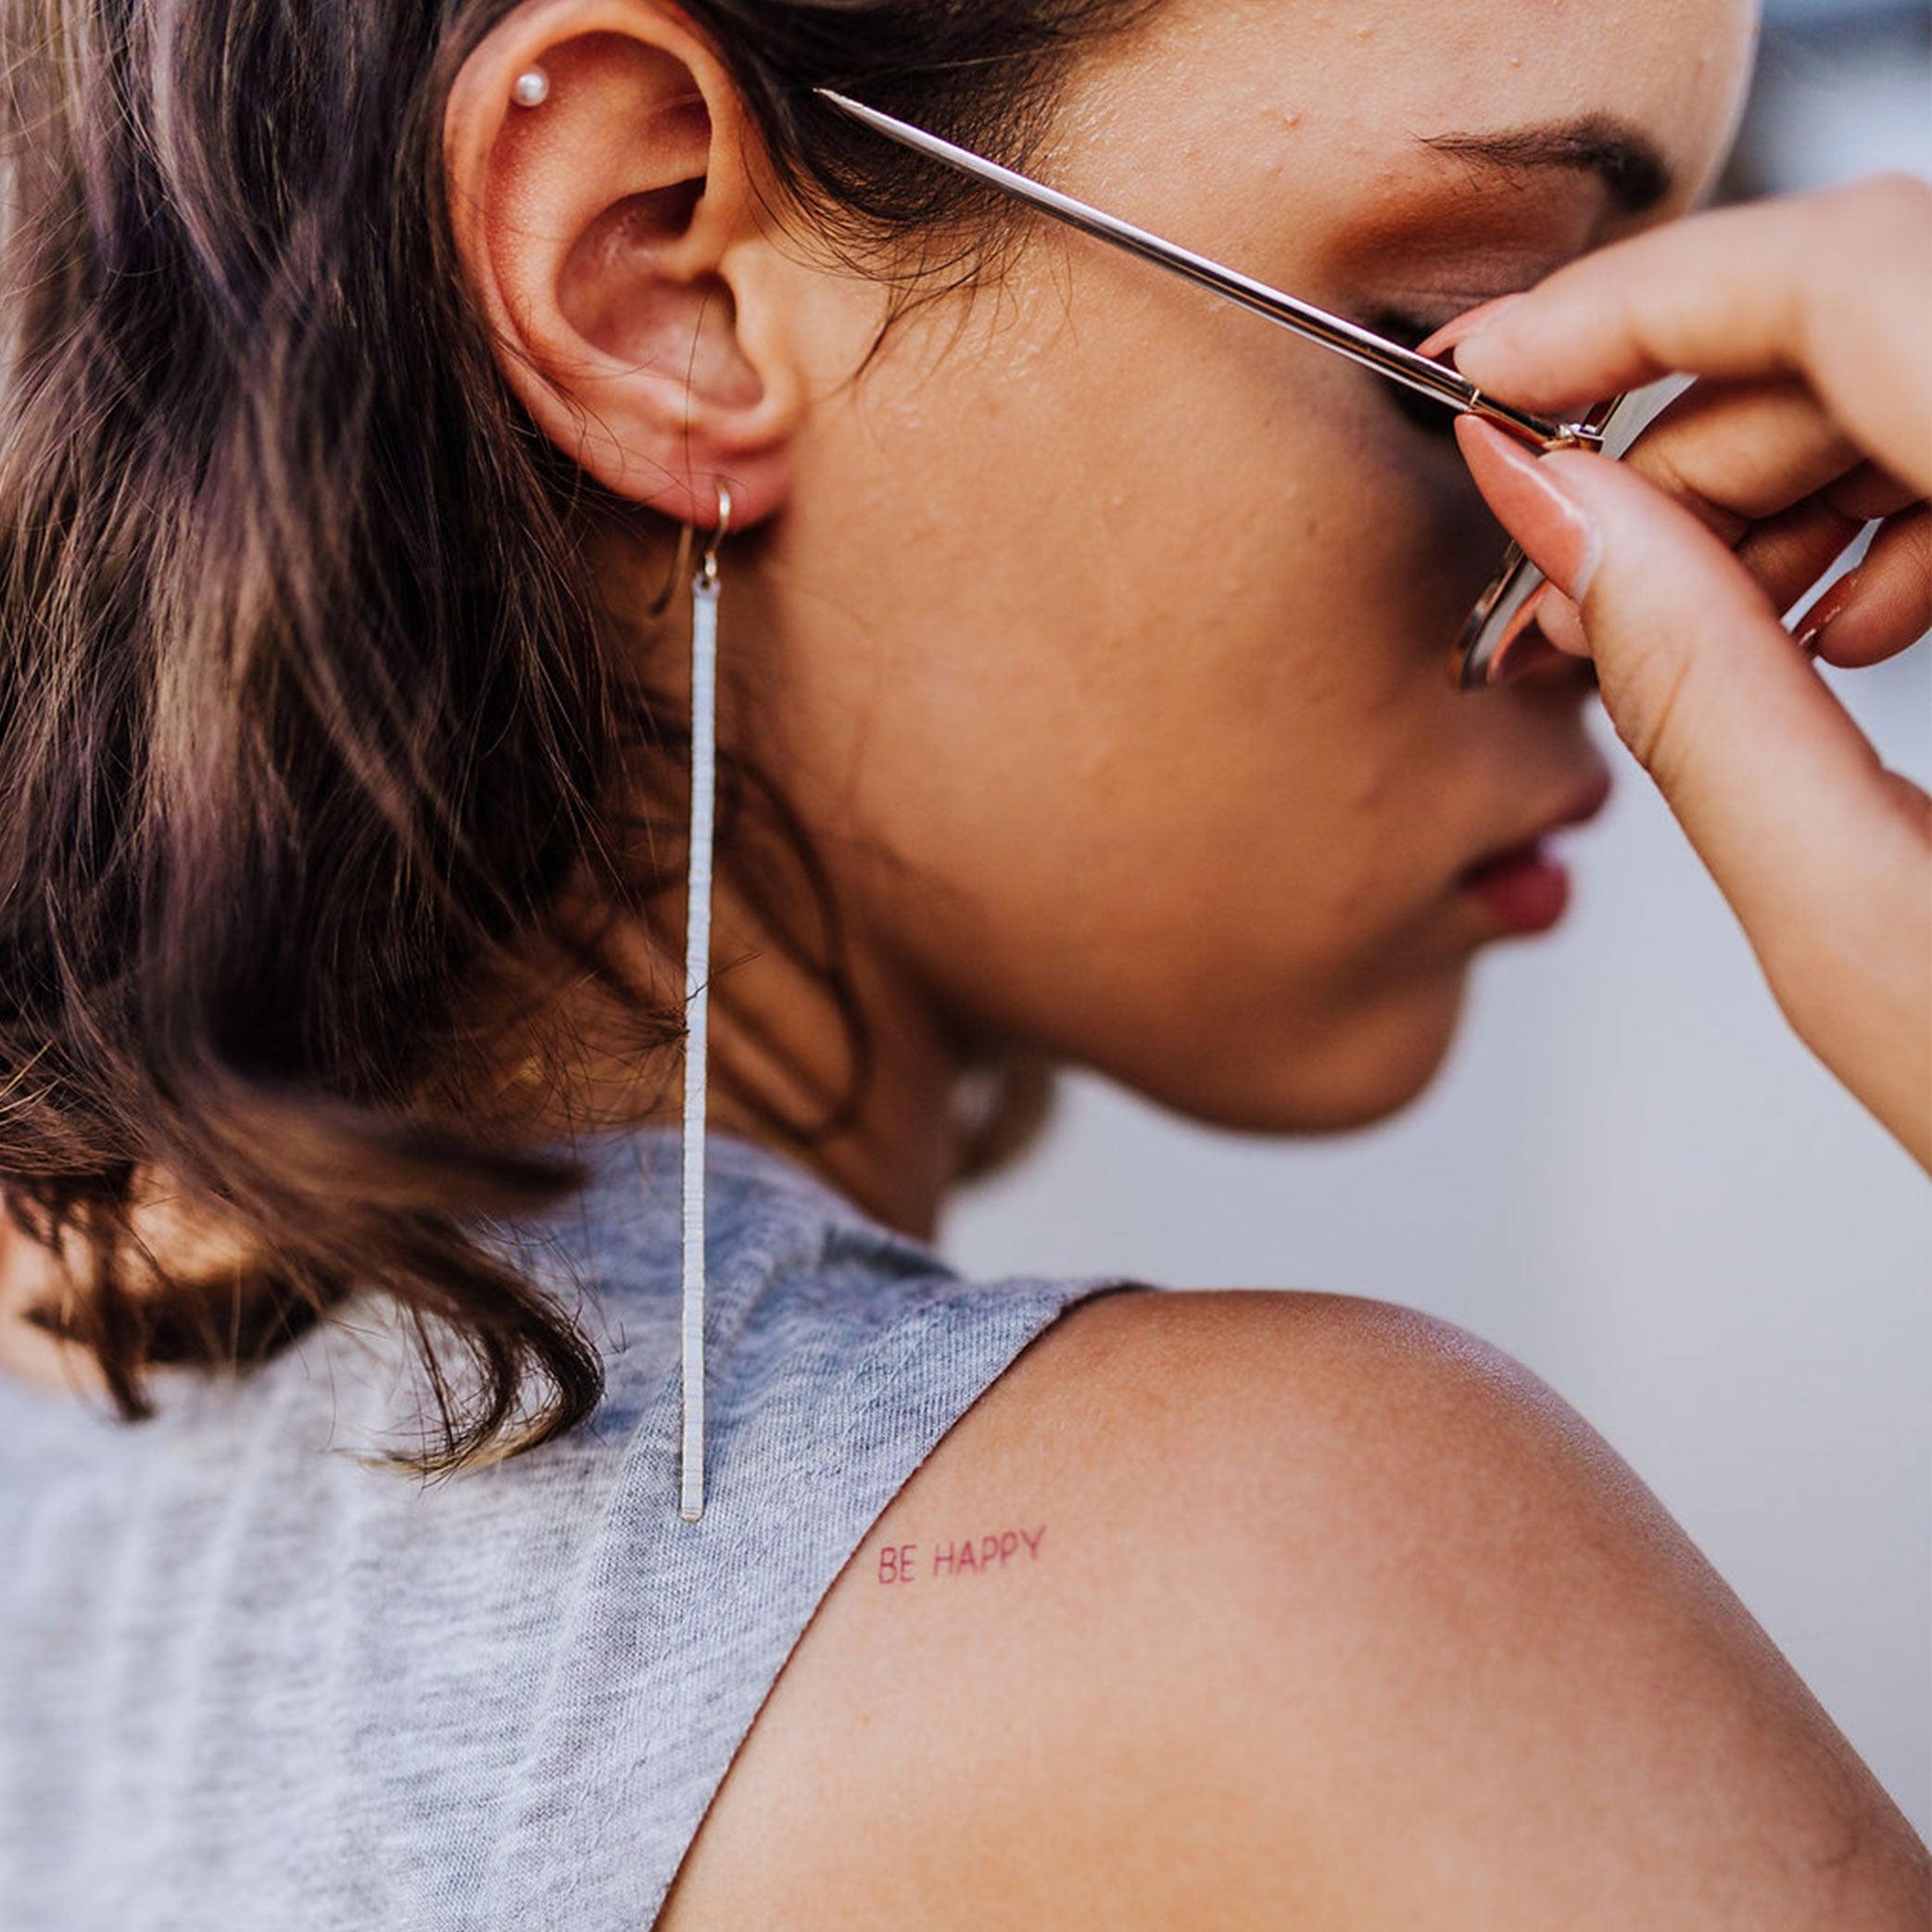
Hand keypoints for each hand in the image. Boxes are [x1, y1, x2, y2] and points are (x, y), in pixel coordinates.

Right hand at [1435, 174, 1931, 1173]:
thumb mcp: (1858, 930)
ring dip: (1779, 468)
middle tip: (1568, 564)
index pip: (1862, 285)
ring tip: (1699, 620)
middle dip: (1688, 424)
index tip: (1494, 380)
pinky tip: (1831, 620)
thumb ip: (1693, 692)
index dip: (1639, 310)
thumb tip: (1550, 518)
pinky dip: (1885, 499)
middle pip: (1896, 302)